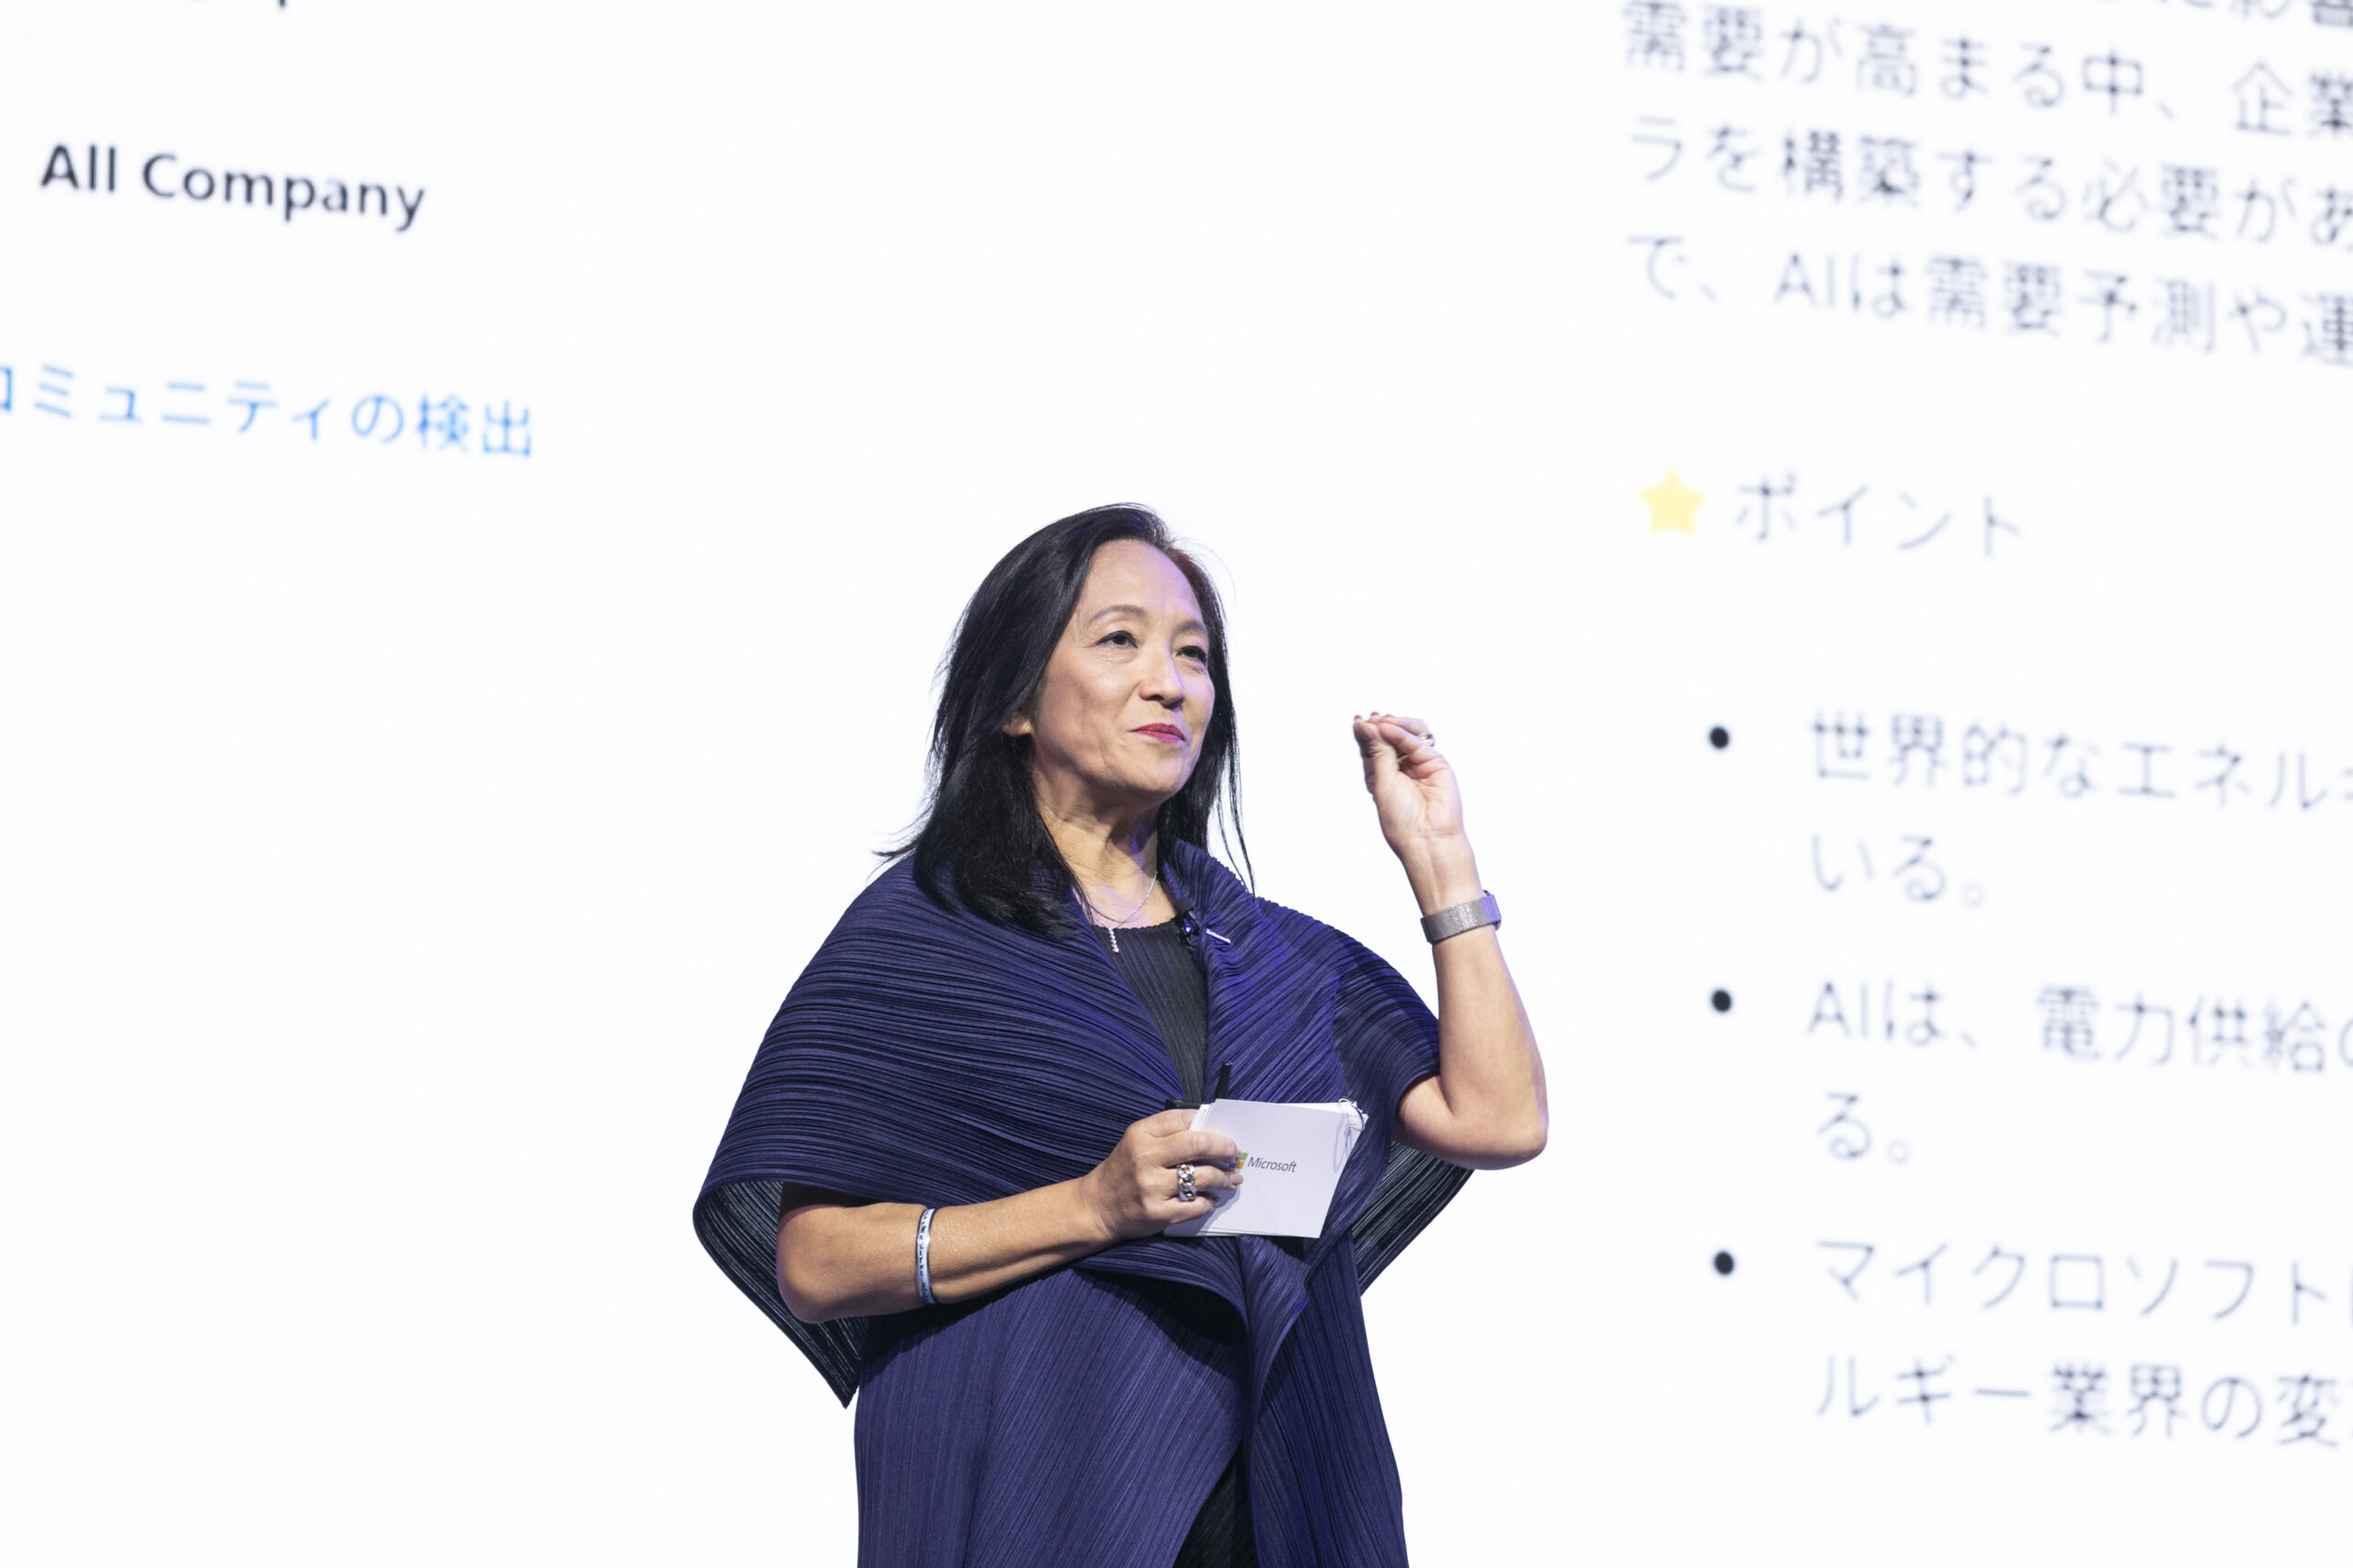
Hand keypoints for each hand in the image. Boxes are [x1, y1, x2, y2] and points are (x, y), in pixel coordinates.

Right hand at [1077, 1109, 1244, 1241]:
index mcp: (1140, 1134)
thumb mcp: (1136, 1142)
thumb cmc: (1123, 1170)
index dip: (1209, 1125)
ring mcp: (1151, 1187)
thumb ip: (1166, 1134)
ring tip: (1232, 1179)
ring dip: (1224, 1178)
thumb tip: (1209, 1131)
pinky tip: (1212, 1199)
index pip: (1184, 1119)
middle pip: (1198, 1144)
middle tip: (1234, 1154)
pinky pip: (1196, 1206)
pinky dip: (1209, 1202)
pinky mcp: (1158, 1213)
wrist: (1097, 1207)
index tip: (1222, 1134)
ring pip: (1203, 1177)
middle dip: (1224, 1148)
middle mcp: (1145, 1157)